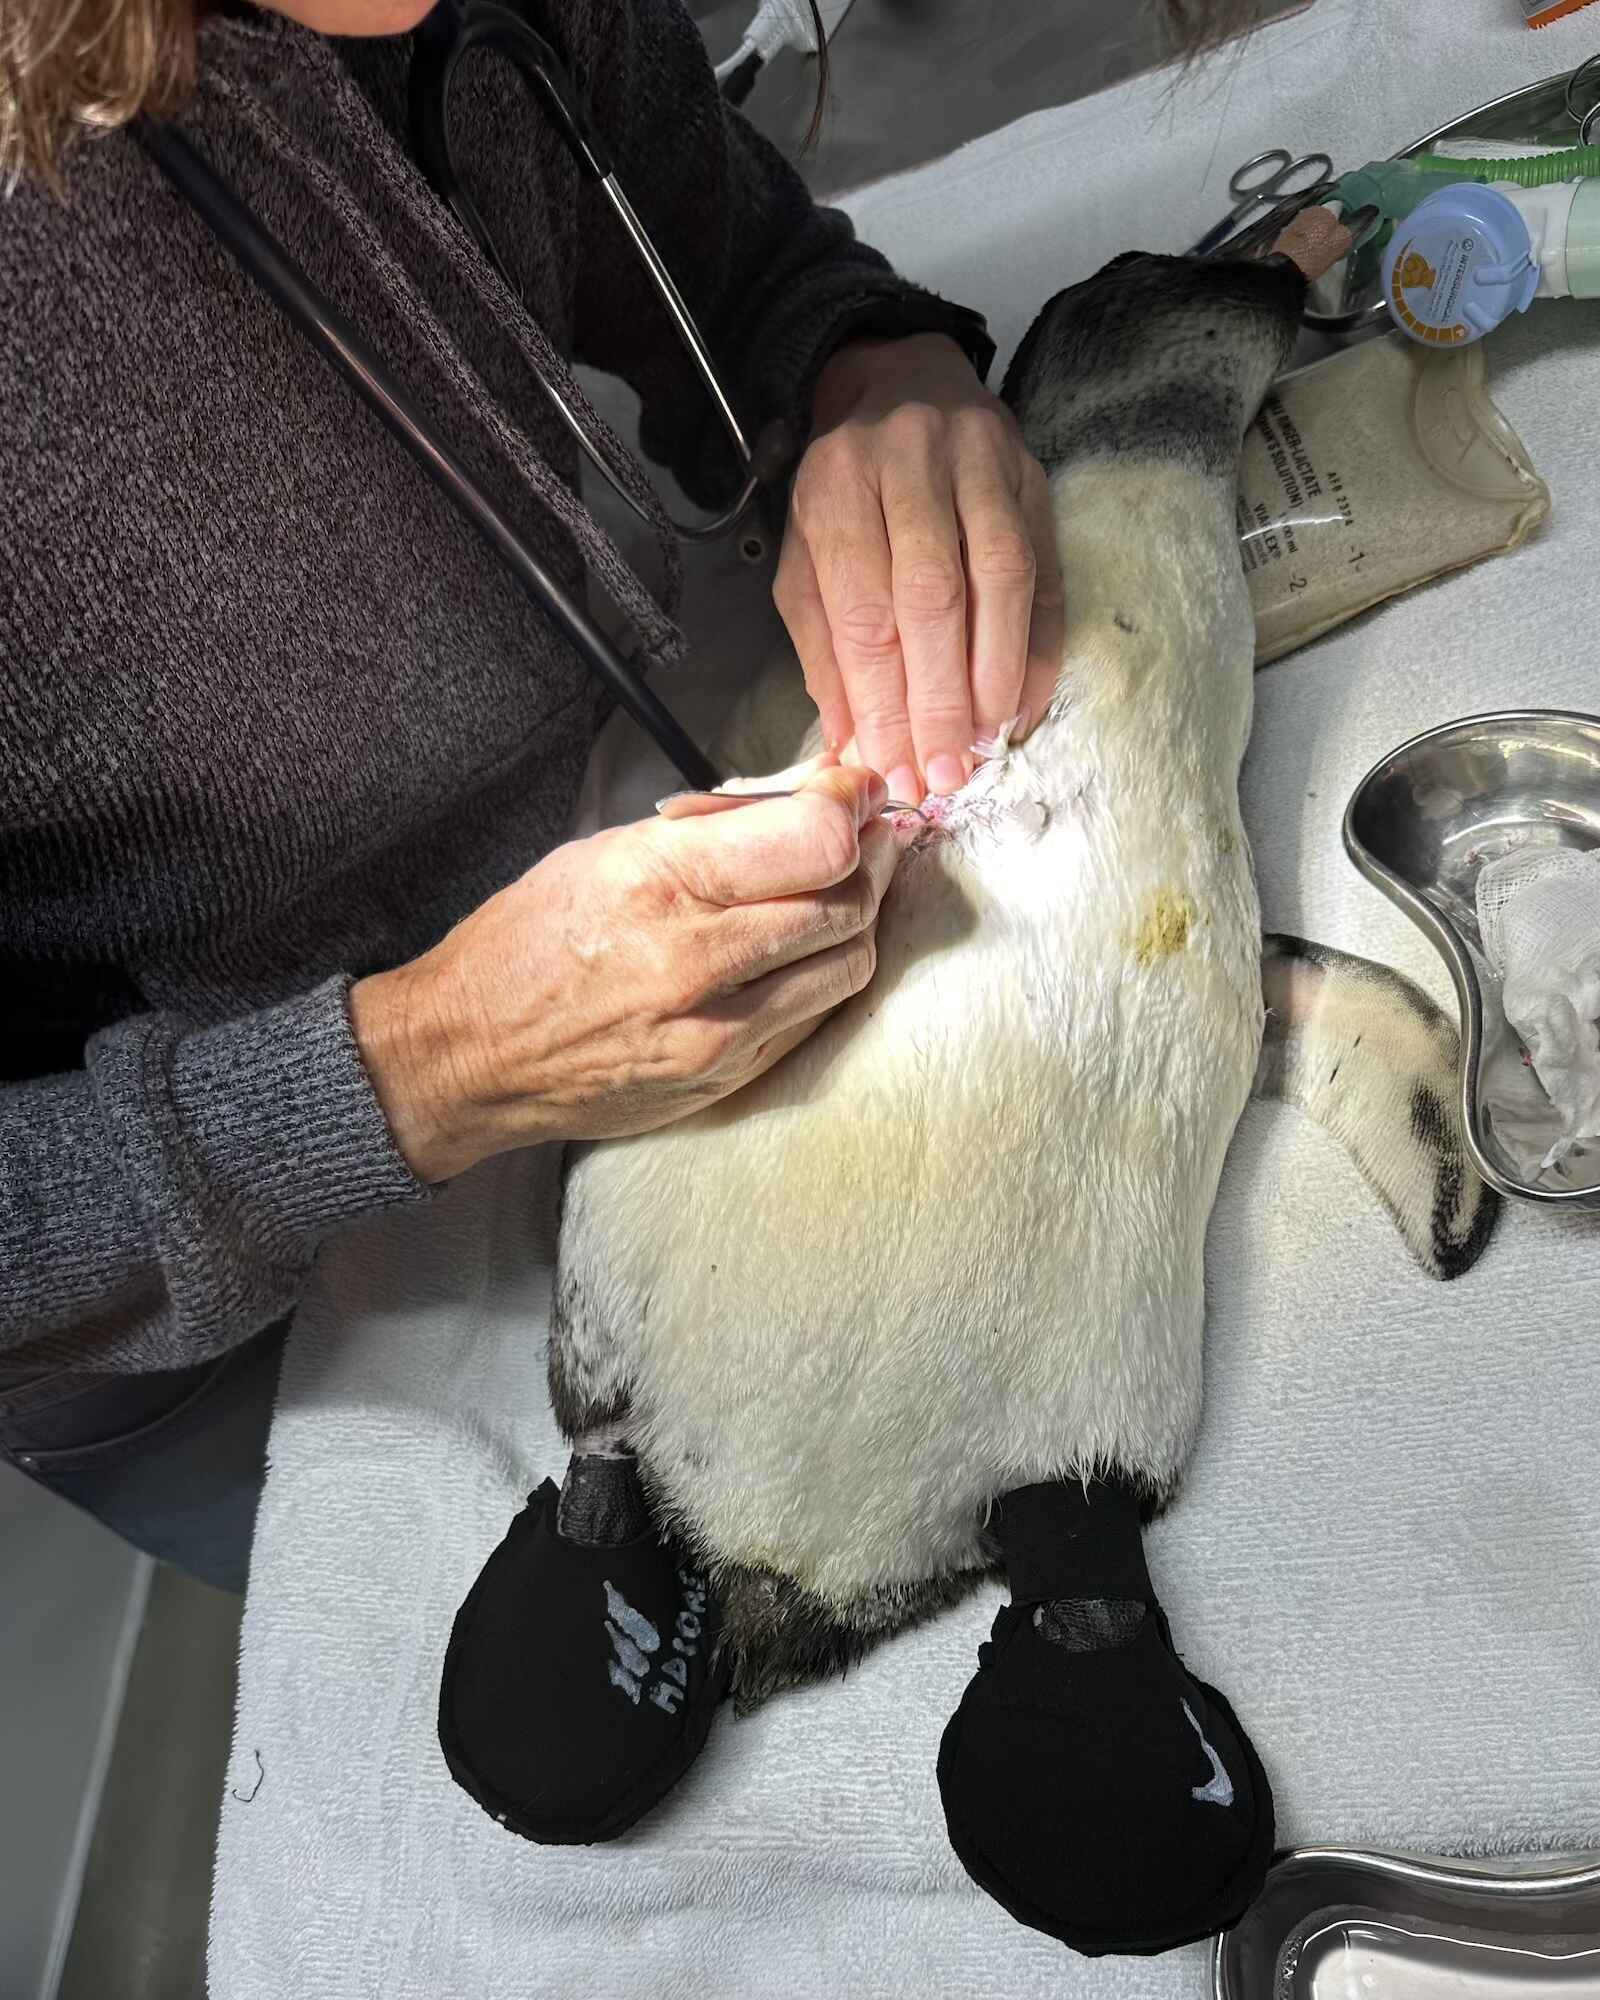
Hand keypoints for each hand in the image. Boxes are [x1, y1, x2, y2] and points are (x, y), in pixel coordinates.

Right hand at [350, 765, 901, 1181]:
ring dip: (858, 917)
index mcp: (658, 883)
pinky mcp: (726, 1079)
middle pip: (845, 901)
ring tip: (841, 888)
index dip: (853, 806)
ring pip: (848, 964)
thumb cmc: (531, 941)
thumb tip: (814, 798)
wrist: (471, 1055)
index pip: (814, 841)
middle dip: (869, 856)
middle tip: (866, 833)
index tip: (858, 790)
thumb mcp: (609, 850)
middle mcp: (694, 962)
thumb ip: (717, 827)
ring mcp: (716, 1033)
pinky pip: (815, 1016)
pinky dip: (825, 972)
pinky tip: (806, 946)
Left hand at [775, 332, 1063, 804]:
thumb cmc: (845, 489)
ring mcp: (981, 463)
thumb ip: (821, 644)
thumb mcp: (804, 554)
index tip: (893, 766)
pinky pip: (1047, 569)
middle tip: (943, 771)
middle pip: (933, 596)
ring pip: (1000, 578)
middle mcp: (911, 464)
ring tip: (985, 742)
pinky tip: (1025, 702)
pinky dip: (1040, 646)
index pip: (864, 609)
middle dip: (940, 697)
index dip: (882, 698)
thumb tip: (848, 738)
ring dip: (996, 674)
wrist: (900, 380)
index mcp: (838, 485)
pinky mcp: (1033, 476)